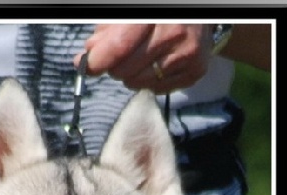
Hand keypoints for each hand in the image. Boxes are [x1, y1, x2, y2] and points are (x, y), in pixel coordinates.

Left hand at [74, 24, 213, 93]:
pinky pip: (157, 89)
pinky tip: (156, 64)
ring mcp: (186, 54)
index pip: (119, 45)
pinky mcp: (195, 71)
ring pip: (139, 83)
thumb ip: (107, 32)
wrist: (200, 16)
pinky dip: (150, 81)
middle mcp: (174, 33)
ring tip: (140, 59)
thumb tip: (87, 55)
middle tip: (121, 56)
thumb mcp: (131, 13)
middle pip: (125, 70)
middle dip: (116, 66)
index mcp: (154, 14)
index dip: (99, 60)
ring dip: (132, 75)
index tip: (87, 66)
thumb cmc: (157, 14)